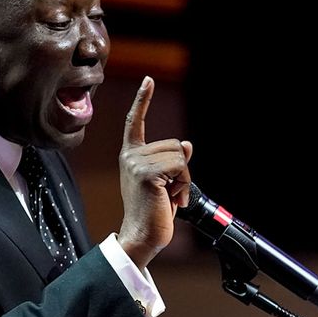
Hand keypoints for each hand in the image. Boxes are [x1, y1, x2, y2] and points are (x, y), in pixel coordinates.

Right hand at [117, 76, 192, 268]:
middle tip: (171, 192)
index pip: (135, 123)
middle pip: (174, 145)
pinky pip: (180, 166)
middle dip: (182, 169)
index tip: (148, 80)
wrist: (142, 236)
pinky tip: (173, 200)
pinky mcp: (146, 173)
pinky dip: (184, 184)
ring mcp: (136, 163)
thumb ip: (172, 162)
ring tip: (170, 197)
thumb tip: (187, 145)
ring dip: (184, 179)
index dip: (143, 101)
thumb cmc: (153, 213)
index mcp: (131, 156)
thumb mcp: (165, 182)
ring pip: (179, 156)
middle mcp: (131, 156)